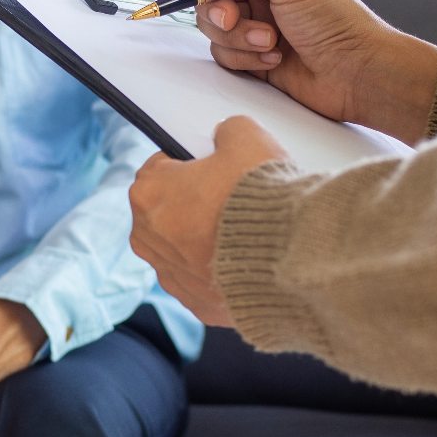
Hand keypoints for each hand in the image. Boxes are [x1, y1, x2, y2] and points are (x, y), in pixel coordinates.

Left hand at [130, 116, 287, 325]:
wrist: (289, 257)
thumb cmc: (260, 196)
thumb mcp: (246, 137)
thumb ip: (227, 131)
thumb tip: (226, 137)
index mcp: (146, 193)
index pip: (160, 168)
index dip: (190, 164)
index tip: (214, 168)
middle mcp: (147, 239)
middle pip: (167, 211)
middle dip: (193, 204)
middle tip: (231, 199)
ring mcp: (171, 277)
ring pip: (182, 249)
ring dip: (205, 240)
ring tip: (244, 231)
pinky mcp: (197, 305)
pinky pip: (204, 281)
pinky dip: (221, 271)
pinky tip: (248, 260)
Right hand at [178, 0, 436, 145]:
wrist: (356, 75)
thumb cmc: (337, 23)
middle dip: (221, 10)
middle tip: (233, 20)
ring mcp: (259, 19)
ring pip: (215, 25)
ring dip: (238, 37)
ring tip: (270, 42)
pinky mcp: (255, 52)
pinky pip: (224, 52)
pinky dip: (244, 58)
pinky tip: (274, 59)